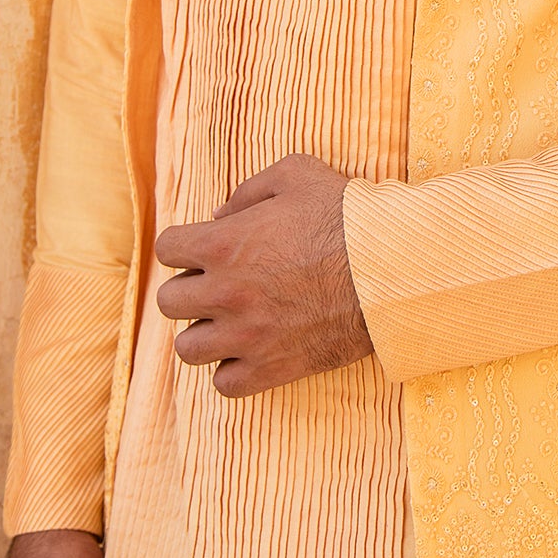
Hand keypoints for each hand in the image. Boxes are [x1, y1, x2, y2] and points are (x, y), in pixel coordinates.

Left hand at [155, 153, 370, 396]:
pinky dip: (231, 369)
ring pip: (188, 348)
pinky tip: (251, 350)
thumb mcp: (296, 174)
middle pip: (169, 301)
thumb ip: (248, 190)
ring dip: (204, 333)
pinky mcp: (272, 367)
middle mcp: (225, 293)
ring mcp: (247, 335)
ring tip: (229, 321)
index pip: (165, 248)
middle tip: (218, 284)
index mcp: (223, 244)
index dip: (183, 245)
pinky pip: (224, 384)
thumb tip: (218, 214)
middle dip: (189, 288)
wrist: (392, 267)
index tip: (202, 248)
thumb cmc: (347, 216)